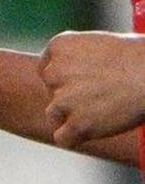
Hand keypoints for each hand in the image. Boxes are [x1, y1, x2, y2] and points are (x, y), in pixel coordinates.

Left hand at [41, 30, 144, 146]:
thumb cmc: (139, 58)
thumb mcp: (99, 46)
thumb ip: (75, 61)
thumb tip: (63, 83)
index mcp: (60, 46)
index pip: (47, 70)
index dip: (68, 78)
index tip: (89, 80)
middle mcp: (55, 71)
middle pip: (51, 93)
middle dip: (71, 96)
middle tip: (102, 95)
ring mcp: (64, 100)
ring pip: (55, 114)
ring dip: (74, 115)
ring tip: (106, 107)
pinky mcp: (78, 124)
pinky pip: (63, 138)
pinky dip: (76, 137)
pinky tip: (95, 128)